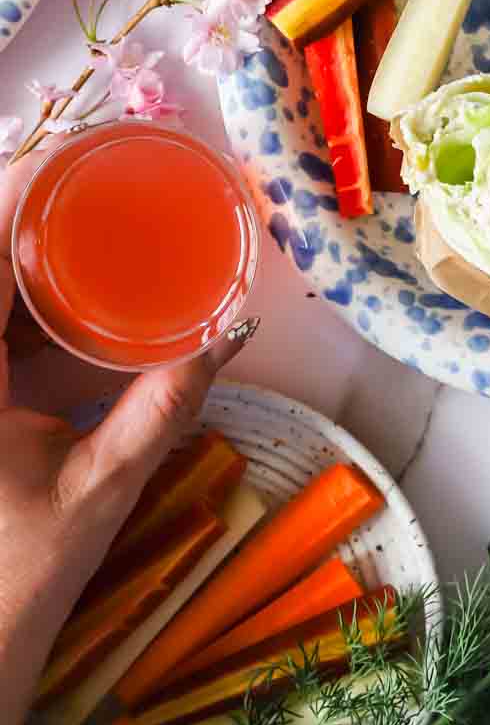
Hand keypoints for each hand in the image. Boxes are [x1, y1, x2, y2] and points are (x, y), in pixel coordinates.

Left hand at [0, 154, 256, 724]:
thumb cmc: (27, 573)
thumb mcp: (106, 485)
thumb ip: (166, 404)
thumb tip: (232, 331)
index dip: (13, 196)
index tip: (61, 152)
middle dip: (21, 206)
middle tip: (83, 165)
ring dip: (16, 246)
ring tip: (75, 202)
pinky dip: (13, 293)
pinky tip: (52, 278)